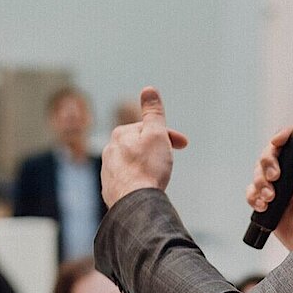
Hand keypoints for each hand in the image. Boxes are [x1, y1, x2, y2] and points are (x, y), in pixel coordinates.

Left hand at [101, 88, 189, 205]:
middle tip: (170, 162)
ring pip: (133, 163)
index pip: (149, 129)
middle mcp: (109, 151)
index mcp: (120, 134)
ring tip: (159, 178)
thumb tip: (149, 89)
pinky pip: (128, 181)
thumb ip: (153, 112)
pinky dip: (139, 182)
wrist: (135, 204)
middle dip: (157, 150)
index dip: (169, 134)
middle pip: (140, 146)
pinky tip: (147, 189)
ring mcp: (108, 172)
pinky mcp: (110, 191)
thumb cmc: (148, 168)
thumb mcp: (156, 134)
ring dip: (147, 166)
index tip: (184, 145)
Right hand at [245, 127, 292, 249]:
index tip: (277, 142)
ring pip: (259, 172)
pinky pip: (252, 193)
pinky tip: (262, 205)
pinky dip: (252, 197)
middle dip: (267, 162)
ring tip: (270, 197)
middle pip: (271, 154)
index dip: (283, 137)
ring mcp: (278, 187)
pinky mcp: (267, 203)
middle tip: (274, 177)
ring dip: (260, 182)